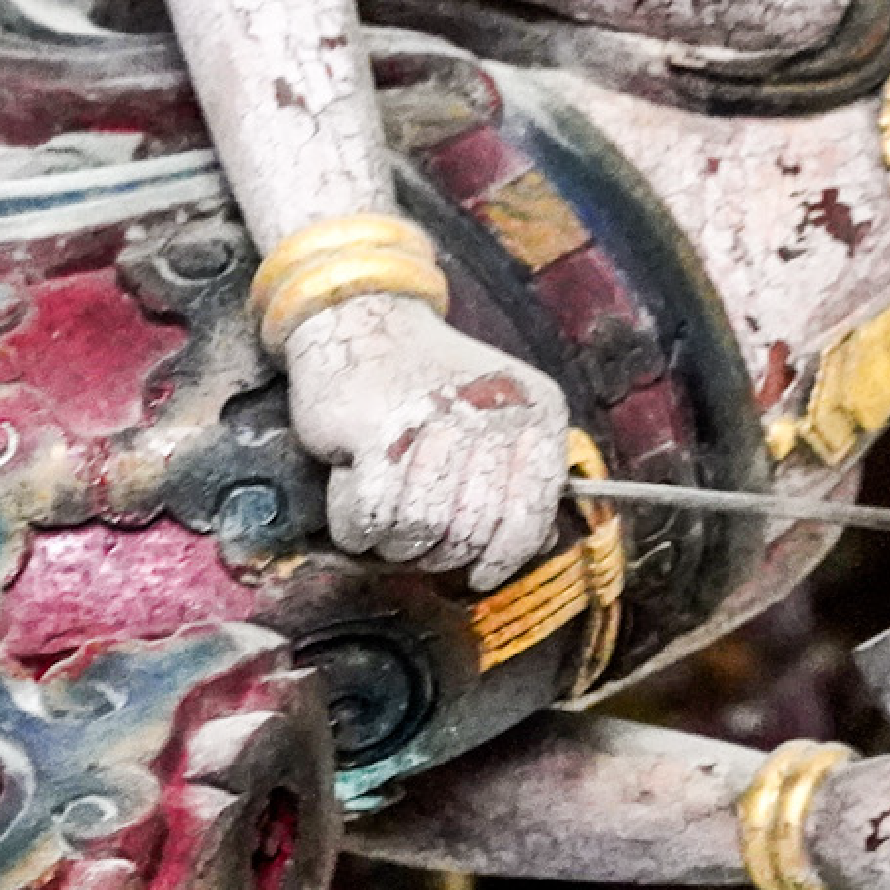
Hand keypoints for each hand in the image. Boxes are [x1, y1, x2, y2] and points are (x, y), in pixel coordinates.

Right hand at [280, 294, 570, 589]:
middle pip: (471, 532)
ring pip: (420, 531)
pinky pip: (372, 517)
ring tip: (385, 518)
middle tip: (416, 539)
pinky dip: (357, 527)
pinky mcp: (374, 428)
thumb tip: (533, 545)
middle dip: (438, 552)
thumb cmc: (428, 382)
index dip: (500, 558)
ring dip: (394, 542)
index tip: (477, 572)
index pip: (528, 516)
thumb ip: (519, 475)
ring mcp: (434, 420)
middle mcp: (492, 414)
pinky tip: (354, 506)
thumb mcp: (496, 413)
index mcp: (534, 412)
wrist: (362, 316)